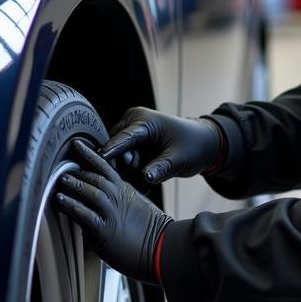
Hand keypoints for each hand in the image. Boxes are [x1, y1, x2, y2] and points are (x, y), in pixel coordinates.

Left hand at [56, 140, 172, 283]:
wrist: (162, 249)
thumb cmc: (150, 233)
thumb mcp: (138, 207)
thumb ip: (120, 200)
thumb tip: (103, 201)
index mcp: (125, 191)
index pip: (105, 167)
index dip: (90, 155)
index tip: (78, 144)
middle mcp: (118, 198)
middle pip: (96, 177)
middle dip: (78, 171)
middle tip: (62, 166)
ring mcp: (112, 213)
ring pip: (90, 192)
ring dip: (74, 185)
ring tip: (60, 179)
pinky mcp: (105, 230)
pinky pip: (85, 214)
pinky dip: (71, 206)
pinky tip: (61, 201)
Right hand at [101, 108, 221, 183]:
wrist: (203, 142)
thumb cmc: (194, 146)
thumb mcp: (179, 159)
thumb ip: (161, 168)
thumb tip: (144, 177)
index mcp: (143, 121)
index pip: (121, 139)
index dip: (109, 153)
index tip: (96, 164)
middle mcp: (133, 122)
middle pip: (115, 149)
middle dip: (125, 167)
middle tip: (141, 179)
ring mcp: (131, 132)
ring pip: (118, 157)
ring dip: (129, 171)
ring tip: (146, 180)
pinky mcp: (132, 142)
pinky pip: (125, 160)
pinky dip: (134, 171)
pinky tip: (146, 180)